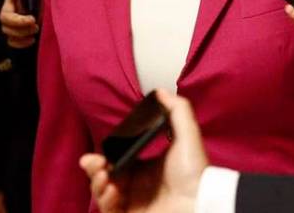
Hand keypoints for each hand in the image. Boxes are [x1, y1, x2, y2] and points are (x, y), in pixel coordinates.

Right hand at [0, 0, 38, 48]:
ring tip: (35, 30)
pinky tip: (32, 40)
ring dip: (20, 33)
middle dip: (17, 21)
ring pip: (6, 30)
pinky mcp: (17, 31)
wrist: (51, 0)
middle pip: (4, 16)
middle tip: (33, 21)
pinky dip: (19, 43)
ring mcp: (13, 19)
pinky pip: (11, 41)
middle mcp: (11, 4)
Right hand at [79, 89, 207, 212]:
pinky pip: (107, 210)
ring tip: (103, 176)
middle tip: (94, 162)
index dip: (106, 154)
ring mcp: (132, 203)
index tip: (101, 150)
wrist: (199, 203)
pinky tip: (111, 190)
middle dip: (95, 167)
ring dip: (96, 181)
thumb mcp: (188, 136)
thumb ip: (177, 111)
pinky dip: (104, 199)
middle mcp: (137, 185)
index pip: (119, 159)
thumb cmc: (196, 174)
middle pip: (105, 175)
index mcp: (147, 168)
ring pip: (102, 192)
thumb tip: (162, 92)